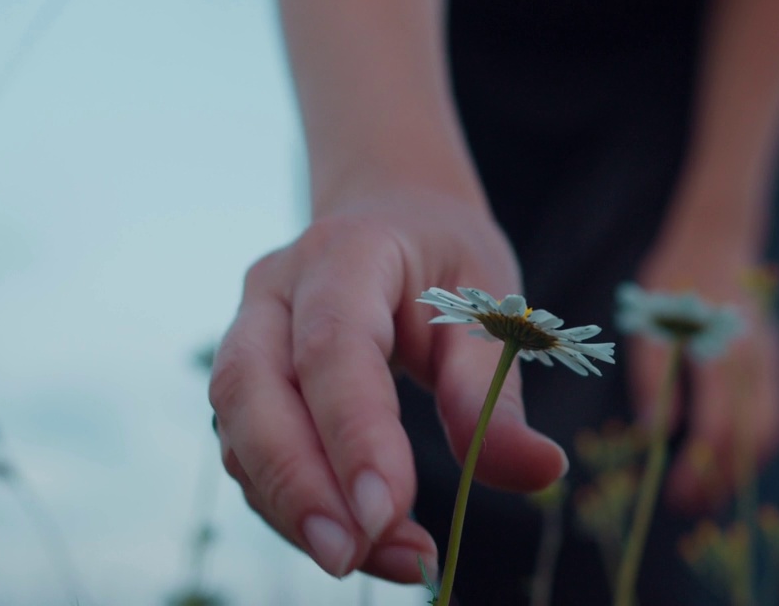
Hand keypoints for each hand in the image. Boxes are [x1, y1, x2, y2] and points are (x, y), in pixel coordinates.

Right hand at [209, 188, 567, 581]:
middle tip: (352, 557)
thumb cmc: (447, 265)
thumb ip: (497, 394)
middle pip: (251, 388)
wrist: (392, 220)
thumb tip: (540, 472)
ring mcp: (246, 331)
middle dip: (295, 484)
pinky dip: (293, 506)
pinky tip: (357, 539)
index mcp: (348, 252)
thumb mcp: (492, 309)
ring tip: (379, 559)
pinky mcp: (244, 380)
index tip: (388, 512)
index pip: (334, 345)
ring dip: (294, 507)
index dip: (354, 433)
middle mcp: (277, 288)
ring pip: (238, 429)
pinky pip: (248, 452)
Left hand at [628, 239, 778, 512]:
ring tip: (707, 490)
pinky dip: (754, 445)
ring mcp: (773, 362)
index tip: (675, 495)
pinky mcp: (776, 362)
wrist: (717, 239)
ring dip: (742, 468)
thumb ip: (653, 382)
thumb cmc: (673, 282)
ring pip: (771, 432)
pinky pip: (774, 414)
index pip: (717, 431)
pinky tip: (726, 458)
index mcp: (722, 354)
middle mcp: (756, 363)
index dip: (698, 471)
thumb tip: (652, 436)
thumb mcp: (649, 328)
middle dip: (723, 480)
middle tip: (690, 505)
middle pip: (752, 442)